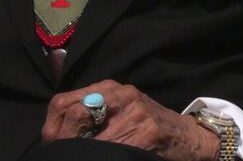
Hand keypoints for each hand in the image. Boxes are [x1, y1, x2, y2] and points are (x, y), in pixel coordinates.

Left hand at [42, 80, 219, 160]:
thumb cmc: (148, 126)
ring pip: (95, 139)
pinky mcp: (148, 130)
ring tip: (84, 157)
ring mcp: (134, 110)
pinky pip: (116, 150)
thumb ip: (93, 116)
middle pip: (75, 116)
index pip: (64, 101)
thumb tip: (58, 134)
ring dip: (86, 153)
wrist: (188, 136)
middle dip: (67, 141)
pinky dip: (107, 156)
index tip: (54, 144)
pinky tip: (108, 159)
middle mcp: (119, 93)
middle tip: (66, 154)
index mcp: (107, 88)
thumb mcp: (119, 112)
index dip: (54, 126)